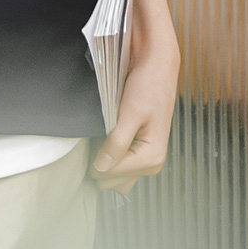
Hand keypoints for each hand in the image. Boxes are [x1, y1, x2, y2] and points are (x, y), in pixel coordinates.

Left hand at [90, 23, 179, 193]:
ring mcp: (147, 158)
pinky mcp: (141, 149)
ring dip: (105, 164)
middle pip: (114, 180)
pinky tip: (106, 140)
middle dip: (100, 164)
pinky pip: (122, 166)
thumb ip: (117, 143)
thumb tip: (101, 168)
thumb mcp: (130, 113)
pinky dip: (111, 158)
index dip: (96, 160)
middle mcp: (152, 162)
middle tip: (94, 139)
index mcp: (151, 157)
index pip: (112, 174)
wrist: (157, 68)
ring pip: (117, 177)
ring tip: (99, 139)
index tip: (90, 142)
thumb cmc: (147, 86)